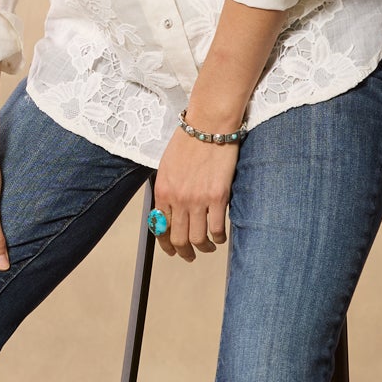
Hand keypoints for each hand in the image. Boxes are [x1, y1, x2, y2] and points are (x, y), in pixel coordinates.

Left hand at [151, 127, 237, 261]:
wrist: (209, 125)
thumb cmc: (189, 141)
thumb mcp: (167, 166)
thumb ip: (167, 190)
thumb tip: (170, 210)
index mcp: (162, 191)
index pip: (160, 227)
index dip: (166, 244)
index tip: (172, 250)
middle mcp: (178, 199)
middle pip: (178, 238)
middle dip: (184, 252)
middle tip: (190, 256)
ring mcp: (198, 199)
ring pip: (198, 238)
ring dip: (203, 248)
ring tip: (208, 248)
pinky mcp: (218, 197)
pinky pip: (217, 228)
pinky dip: (219, 238)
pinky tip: (221, 237)